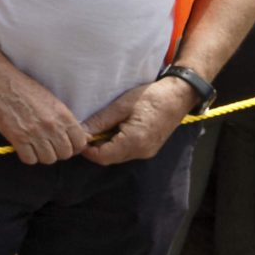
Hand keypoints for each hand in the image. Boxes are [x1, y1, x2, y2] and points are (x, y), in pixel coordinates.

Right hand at [0, 60, 90, 164]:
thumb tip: (79, 136)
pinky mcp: (17, 137)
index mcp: (63, 115)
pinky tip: (24, 147)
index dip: (74, 146)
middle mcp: (51, 126)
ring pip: (48, 159)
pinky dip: (27, 156)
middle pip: (65, 153)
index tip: (65, 144)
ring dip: (43, 155)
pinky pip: (29, 159)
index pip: (80, 143)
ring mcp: (34, 133)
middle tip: (49, 145)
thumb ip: (65, 120)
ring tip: (36, 146)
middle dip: (58, 152)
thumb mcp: (52, 100)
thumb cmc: (24, 88)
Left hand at [81, 75, 202, 165]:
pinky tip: (112, 128)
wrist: (178, 96)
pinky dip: (115, 143)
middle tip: (85, 130)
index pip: (102, 157)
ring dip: (105, 145)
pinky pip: (127, 151)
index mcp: (134, 142)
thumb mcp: (121, 106)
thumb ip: (100, 121)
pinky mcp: (149, 148)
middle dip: (94, 147)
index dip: (86, 150)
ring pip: (117, 155)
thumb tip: (81, 132)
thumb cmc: (150, 97)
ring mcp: (147, 152)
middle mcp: (141, 152)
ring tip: (98, 126)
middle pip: (109, 158)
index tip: (76, 136)